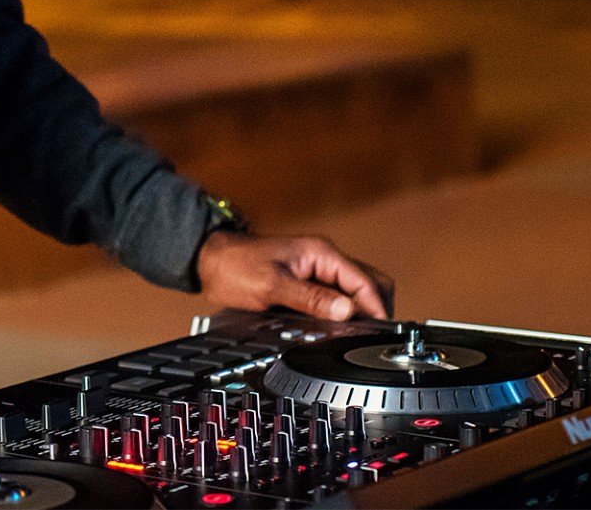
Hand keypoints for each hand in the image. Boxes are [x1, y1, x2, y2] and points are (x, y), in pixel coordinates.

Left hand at [195, 231, 394, 322]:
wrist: (210, 262)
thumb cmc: (235, 267)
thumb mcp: (272, 286)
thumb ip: (310, 299)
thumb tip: (347, 311)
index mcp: (322, 254)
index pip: (365, 282)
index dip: (376, 309)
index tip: (381, 333)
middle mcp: (324, 260)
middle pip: (369, 285)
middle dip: (375, 309)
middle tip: (370, 336)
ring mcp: (317, 272)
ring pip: (355, 292)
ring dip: (358, 312)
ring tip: (353, 335)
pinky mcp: (308, 284)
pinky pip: (336, 299)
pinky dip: (341, 314)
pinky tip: (334, 329)